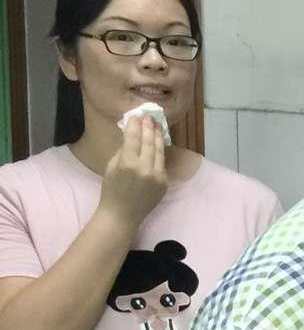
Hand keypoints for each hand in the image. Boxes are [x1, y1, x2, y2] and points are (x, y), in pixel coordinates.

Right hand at [99, 113, 169, 231]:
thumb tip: (132, 135)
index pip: (134, 138)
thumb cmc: (111, 190)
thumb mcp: (112, 166)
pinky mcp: (165, 182)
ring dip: (158, 137)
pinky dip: (159, 153)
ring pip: (159, 152)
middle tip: (149, 116)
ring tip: (156, 126)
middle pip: (149, 142)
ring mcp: (158, 176)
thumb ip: (124, 150)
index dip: (136, 125)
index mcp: (128, 163)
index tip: (137, 115)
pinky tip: (158, 143)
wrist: (122, 214)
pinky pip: (162, 164)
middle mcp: (145, 168)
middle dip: (149, 128)